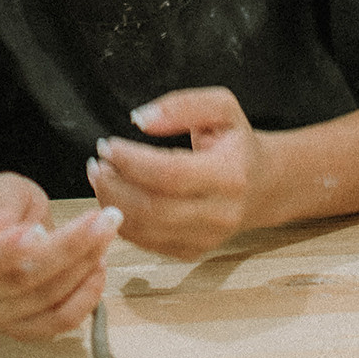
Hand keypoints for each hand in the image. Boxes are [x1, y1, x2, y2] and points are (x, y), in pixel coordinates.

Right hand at [0, 173, 120, 339]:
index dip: (6, 250)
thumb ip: (0, 203)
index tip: (41, 228)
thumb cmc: (2, 206)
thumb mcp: (1, 189)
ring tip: (106, 235)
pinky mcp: (24, 330)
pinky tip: (99, 266)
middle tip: (105, 218)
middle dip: (69, 247)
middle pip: (22, 280)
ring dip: (83, 269)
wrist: (4, 234)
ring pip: (46, 301)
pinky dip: (85, 297)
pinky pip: (59, 322)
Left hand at [88, 87, 268, 259]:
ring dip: (113, 204)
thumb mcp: (221, 108)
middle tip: (96, 164)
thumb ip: (181, 105)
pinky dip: (123, 222)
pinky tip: (114, 198)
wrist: (261, 184)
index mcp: (230, 175)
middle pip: (153, 209)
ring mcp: (207, 239)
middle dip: (115, 186)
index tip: (107, 145)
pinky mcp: (192, 252)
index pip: (170, 174)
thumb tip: (140, 119)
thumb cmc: (236, 142)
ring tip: (100, 177)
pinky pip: (147, 243)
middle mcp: (220, 213)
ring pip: (146, 230)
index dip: (131, 161)